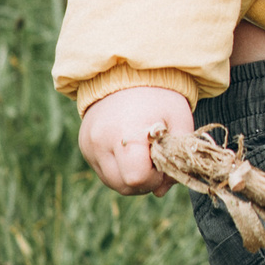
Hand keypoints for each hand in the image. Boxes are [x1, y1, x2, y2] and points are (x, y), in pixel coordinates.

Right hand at [78, 85, 196, 194]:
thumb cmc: (158, 97)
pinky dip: (121, 170)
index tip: (163, 161)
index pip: (137, 178)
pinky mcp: (85, 147)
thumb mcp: (179, 120)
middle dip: (146, 181)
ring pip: (113, 183)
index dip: (155, 177)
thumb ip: (177, 156)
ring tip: (145, 155)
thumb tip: (161, 191)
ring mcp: (89, 146)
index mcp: (126, 132)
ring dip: (132, 178)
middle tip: (157, 160)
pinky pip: (104, 173)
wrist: (125, 74)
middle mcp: (101, 142)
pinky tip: (131, 152)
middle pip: (124, 186)